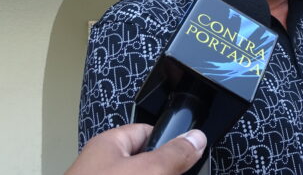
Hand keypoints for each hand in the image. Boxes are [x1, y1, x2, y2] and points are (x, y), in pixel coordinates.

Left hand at [66, 124, 206, 174]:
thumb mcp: (146, 171)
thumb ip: (173, 154)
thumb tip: (196, 138)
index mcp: (109, 146)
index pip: (146, 132)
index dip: (170, 140)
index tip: (191, 152)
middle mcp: (106, 168)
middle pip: (147, 164)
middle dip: (167, 171)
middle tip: (184, 174)